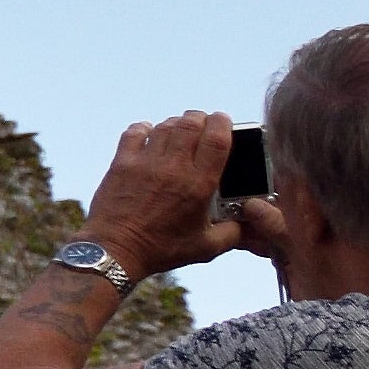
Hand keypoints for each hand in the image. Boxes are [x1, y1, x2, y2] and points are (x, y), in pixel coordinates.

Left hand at [88, 113, 246, 279]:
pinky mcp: (121, 163)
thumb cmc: (162, 249)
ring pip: (164, 127)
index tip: (224, 120)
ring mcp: (145, 163)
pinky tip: (149, 132)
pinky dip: (144, 128)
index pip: (216, 140)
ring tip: (181, 129)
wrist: (116, 249)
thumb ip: (235, 232)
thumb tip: (252, 222)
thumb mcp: (208, 247)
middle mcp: (173, 168)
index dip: (223, 124)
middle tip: (204, 123)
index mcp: (198, 185)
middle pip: (190, 125)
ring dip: (176, 123)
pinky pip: (134, 133)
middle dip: (200, 118)